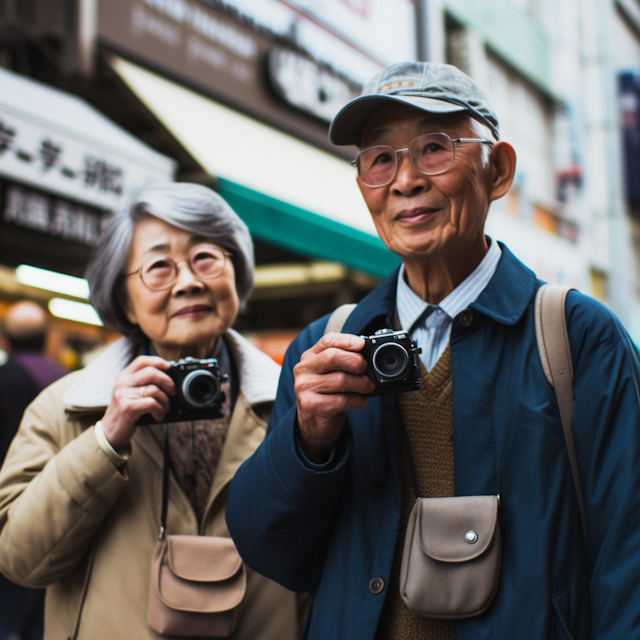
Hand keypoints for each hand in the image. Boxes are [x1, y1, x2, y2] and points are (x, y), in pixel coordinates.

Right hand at [100, 356, 175, 449]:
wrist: (110, 431)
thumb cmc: (126, 411)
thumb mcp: (131, 393)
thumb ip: (144, 383)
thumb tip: (169, 379)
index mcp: (124, 376)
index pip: (142, 361)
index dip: (158, 361)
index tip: (170, 366)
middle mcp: (122, 383)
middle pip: (151, 372)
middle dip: (168, 382)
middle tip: (173, 392)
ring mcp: (123, 394)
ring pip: (154, 390)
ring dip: (165, 401)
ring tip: (165, 408)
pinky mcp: (127, 407)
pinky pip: (152, 403)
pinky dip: (160, 410)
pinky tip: (159, 416)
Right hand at [294, 332, 374, 462]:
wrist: (313, 424)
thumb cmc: (327, 395)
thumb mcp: (332, 374)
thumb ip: (344, 362)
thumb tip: (370, 356)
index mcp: (310, 357)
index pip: (327, 341)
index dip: (347, 340)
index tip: (363, 344)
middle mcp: (304, 369)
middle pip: (333, 357)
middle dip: (356, 362)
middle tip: (366, 370)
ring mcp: (305, 387)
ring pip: (341, 380)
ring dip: (362, 384)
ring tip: (369, 388)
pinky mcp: (311, 405)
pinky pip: (342, 400)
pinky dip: (358, 401)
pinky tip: (362, 401)